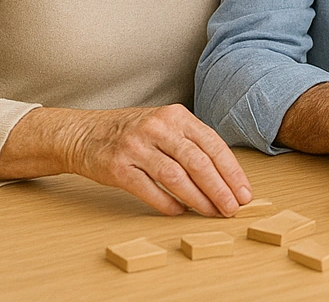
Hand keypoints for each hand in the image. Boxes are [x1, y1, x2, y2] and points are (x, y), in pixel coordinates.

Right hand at [60, 104, 253, 216]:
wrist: (84, 133)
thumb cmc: (133, 133)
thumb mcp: (165, 125)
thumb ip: (192, 144)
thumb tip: (226, 176)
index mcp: (176, 116)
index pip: (212, 144)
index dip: (231, 171)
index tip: (244, 192)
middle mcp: (158, 127)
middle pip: (197, 161)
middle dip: (219, 188)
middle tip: (232, 208)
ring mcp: (136, 146)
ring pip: (175, 176)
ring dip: (197, 198)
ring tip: (211, 213)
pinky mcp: (118, 167)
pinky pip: (148, 190)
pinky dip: (167, 203)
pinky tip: (180, 211)